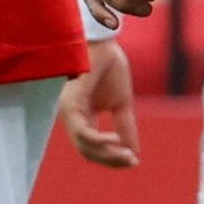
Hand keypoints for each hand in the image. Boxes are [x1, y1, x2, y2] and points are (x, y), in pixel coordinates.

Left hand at [58, 36, 139, 167]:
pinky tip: (116, 141)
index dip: (112, 158)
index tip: (133, 162)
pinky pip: (83, 132)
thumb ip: (125, 127)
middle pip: (88, 151)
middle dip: (111, 160)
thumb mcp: (122, 103)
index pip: (94, 147)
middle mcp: (73, 117)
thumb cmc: (109, 65)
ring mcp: (69, 112)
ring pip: (84, 146)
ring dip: (107, 154)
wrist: (103, 42)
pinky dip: (100, 141)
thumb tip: (134, 153)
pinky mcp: (69, 105)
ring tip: (127, 154)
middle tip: (132, 161)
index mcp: (84, 116)